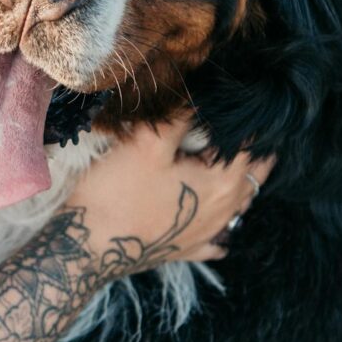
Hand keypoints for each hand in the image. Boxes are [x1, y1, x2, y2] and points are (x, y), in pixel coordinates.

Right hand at [69, 115, 274, 270]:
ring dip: (240, 182)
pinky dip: (223, 224)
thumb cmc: (117, 192)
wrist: (87, 247)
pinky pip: (218, 240)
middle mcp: (223, 212)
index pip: (253, 147)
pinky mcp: (188, 250)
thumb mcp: (147, 144)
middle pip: (253, 176)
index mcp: (221, 184)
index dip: (250, 123)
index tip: (243, 103)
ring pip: (240, 206)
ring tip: (230, 161)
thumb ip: (180, 115)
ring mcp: (207, 236)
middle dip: (254, 151)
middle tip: (242, 126)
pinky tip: (214, 218)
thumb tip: (200, 91)